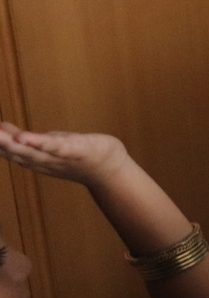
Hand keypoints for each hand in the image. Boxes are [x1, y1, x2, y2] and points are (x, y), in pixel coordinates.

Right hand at [0, 123, 129, 187]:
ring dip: (11, 144)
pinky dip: (39, 143)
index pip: (4, 150)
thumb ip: (23, 138)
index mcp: (31, 158)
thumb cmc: (76, 155)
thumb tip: (1, 129)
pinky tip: (26, 138)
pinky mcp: (75, 150)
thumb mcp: (45, 144)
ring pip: (30, 152)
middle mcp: (40, 161)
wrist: (109, 169)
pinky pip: (54, 147)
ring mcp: (57, 157)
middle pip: (13, 152)